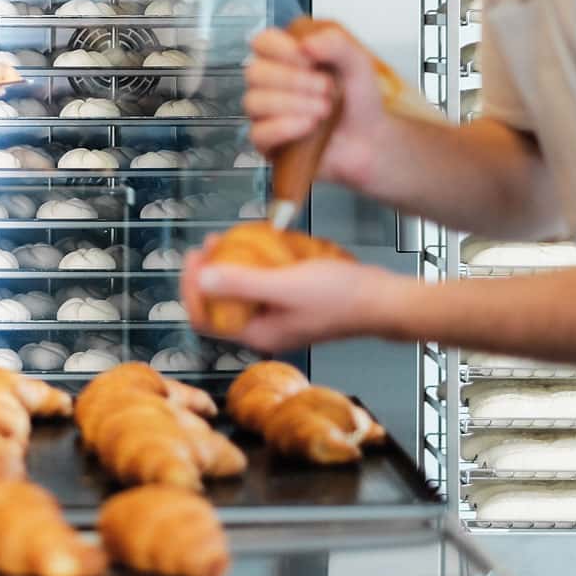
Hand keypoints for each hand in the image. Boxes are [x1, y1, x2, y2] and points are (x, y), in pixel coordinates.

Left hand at [180, 245, 406, 353]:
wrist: (384, 300)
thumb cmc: (343, 298)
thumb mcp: (286, 286)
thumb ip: (242, 284)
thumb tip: (201, 279)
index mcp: (258, 334)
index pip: (205, 320)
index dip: (190, 290)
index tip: (193, 259)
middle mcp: (264, 329)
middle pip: (217, 305)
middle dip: (206, 274)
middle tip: (206, 247)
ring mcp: (278, 316)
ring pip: (237, 293)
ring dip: (227, 267)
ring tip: (225, 241)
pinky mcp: (291, 302)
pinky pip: (260, 284)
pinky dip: (252, 265)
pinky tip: (258, 245)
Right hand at [244, 25, 388, 188]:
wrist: (369, 141)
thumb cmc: (358, 103)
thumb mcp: (358, 63)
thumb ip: (337, 44)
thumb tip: (306, 43)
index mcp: (287, 57)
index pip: (262, 42)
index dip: (281, 48)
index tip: (308, 58)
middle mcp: (270, 83)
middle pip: (254, 72)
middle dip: (294, 80)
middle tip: (326, 88)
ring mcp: (265, 113)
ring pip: (254, 102)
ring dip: (293, 104)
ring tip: (324, 109)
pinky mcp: (266, 141)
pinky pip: (258, 133)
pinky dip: (284, 127)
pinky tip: (308, 125)